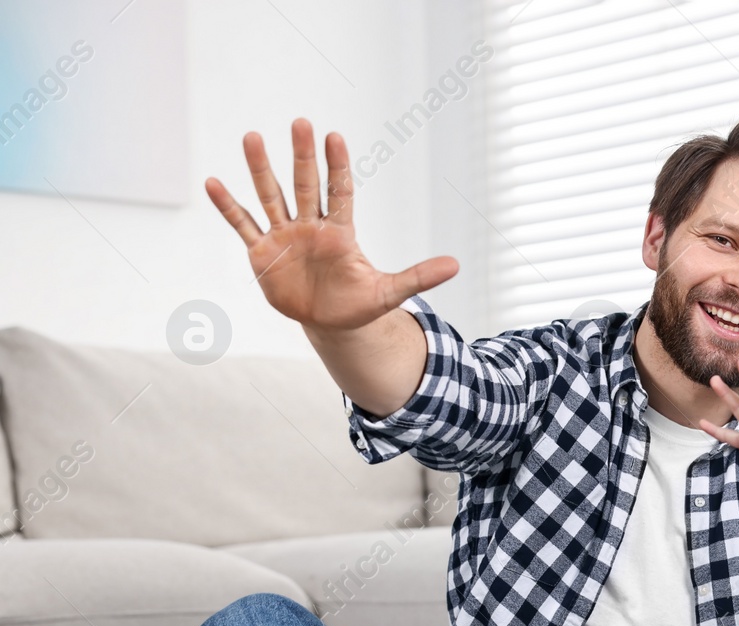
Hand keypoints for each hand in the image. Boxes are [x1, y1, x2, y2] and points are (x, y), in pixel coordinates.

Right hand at [205, 118, 457, 330]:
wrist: (329, 322)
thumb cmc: (359, 304)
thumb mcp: (389, 293)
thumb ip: (418, 277)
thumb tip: (456, 265)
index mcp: (340, 233)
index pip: (339, 191)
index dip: (337, 166)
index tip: (334, 137)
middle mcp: (311, 226)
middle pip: (305, 185)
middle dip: (302, 156)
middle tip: (301, 122)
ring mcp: (284, 236)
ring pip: (271, 195)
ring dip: (260, 169)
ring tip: (252, 137)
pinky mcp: (262, 252)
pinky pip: (243, 224)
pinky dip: (228, 206)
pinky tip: (213, 182)